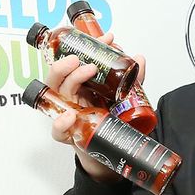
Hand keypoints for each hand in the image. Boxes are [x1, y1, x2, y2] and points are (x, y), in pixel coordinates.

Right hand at [43, 30, 147, 181]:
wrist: (110, 156)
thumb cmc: (111, 124)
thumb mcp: (124, 99)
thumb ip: (133, 81)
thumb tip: (139, 59)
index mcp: (80, 86)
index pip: (75, 63)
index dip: (87, 48)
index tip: (107, 38)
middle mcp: (71, 98)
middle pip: (58, 76)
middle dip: (66, 61)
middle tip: (83, 56)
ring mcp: (67, 115)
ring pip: (55, 95)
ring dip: (69, 79)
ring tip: (86, 71)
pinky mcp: (68, 136)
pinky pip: (57, 131)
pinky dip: (61, 124)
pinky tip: (71, 116)